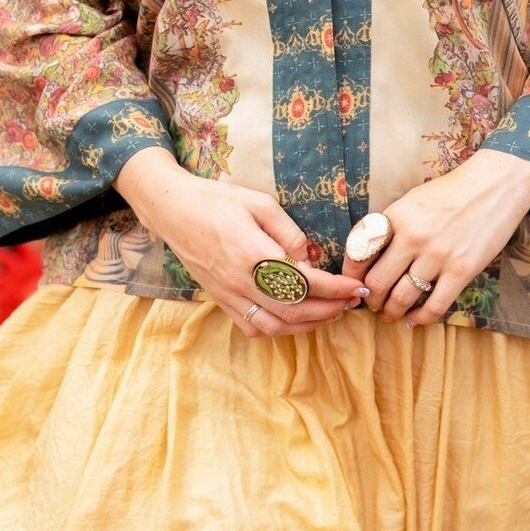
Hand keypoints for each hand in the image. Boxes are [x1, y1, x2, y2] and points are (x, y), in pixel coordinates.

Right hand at [114, 147, 367, 337]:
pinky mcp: (220, 300)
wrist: (172, 210)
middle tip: (351, 301)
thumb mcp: (259, 203)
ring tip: (330, 313)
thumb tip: (311, 257)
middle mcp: (241, 281)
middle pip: (294, 310)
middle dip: (329, 309)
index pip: (304, 281)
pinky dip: (277, 330)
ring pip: (275, 326)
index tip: (356, 287)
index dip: (335, 288)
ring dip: (307, 325)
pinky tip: (293, 319)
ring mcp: (229, 295)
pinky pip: (252, 327)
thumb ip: (288, 231)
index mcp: (254, 254)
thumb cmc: (217, 201)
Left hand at [341, 149, 529, 324]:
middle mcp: (412, 237)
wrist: (495, 185)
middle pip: (377, 282)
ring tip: (391, 314)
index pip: (360, 253)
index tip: (354, 283)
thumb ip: (392, 226)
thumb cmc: (452, 192)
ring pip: (401, 298)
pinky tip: (415, 319)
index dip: (351, 275)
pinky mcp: (462, 270)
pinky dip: (420, 318)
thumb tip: (371, 257)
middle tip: (373, 303)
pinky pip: (434, 306)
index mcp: (396, 217)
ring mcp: (437, 255)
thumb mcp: (413, 200)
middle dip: (371, 299)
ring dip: (391, 312)